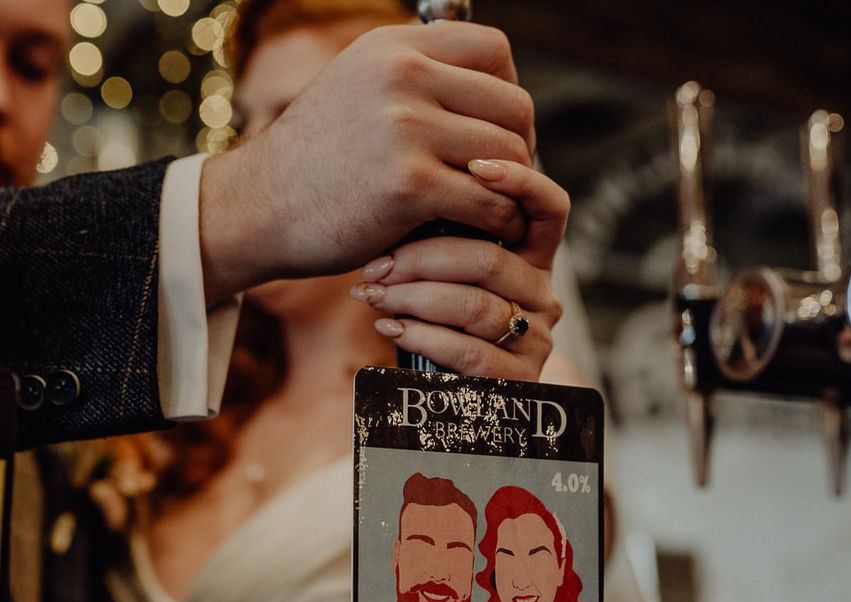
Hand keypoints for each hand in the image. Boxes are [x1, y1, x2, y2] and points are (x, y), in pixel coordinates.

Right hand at [201, 23, 534, 304]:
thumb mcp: (360, 91)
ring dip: (515, 193)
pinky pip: (491, 202)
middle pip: (514, 107)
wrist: (259, 209)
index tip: (495, 136)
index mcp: (395, 47)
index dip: (509, 97)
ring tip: (497, 213)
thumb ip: (415, 82)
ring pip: (509, 157)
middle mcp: (403, 74)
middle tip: (502, 185)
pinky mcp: (409, 186)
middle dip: (521, 151)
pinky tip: (487, 235)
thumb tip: (487, 93)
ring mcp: (406, 128)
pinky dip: (500, 224)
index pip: (495, 50)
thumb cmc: (317, 162)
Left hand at [350, 159, 568, 381]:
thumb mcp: (443, 271)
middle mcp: (543, 296)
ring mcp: (536, 340)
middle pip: (491, 259)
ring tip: (375, 294)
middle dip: (424, 258)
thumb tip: (405, 189)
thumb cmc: (433, 321)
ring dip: (415, 298)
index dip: (521, 181)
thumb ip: (443, 235)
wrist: (443, 399)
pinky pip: (469, 352)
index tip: (472, 165)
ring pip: (477, 306)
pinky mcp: (519, 380)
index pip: (549, 209)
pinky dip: (423, 337)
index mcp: (532, 260)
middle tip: (377, 264)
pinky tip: (390, 328)